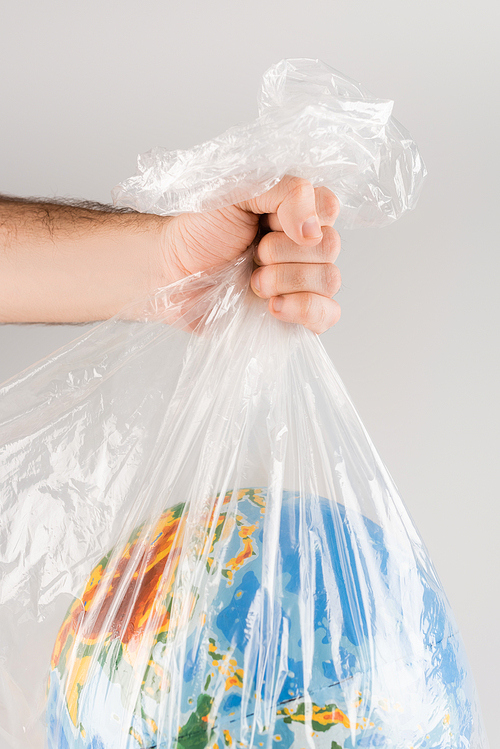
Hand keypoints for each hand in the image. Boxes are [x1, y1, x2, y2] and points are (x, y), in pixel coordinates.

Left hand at [161, 176, 340, 333]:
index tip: (268, 223)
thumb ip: (285, 193)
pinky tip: (273, 307)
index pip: (329, 208)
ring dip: (287, 280)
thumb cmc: (202, 230)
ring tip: (255, 282)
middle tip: (254, 254)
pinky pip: (328, 315)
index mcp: (297, 211)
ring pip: (330, 280)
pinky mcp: (297, 313)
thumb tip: (314, 230)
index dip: (303, 217)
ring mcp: (303, 280)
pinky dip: (304, 309)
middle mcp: (305, 245)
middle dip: (285, 252)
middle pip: (330, 246)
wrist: (174, 270)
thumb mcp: (238, 191)